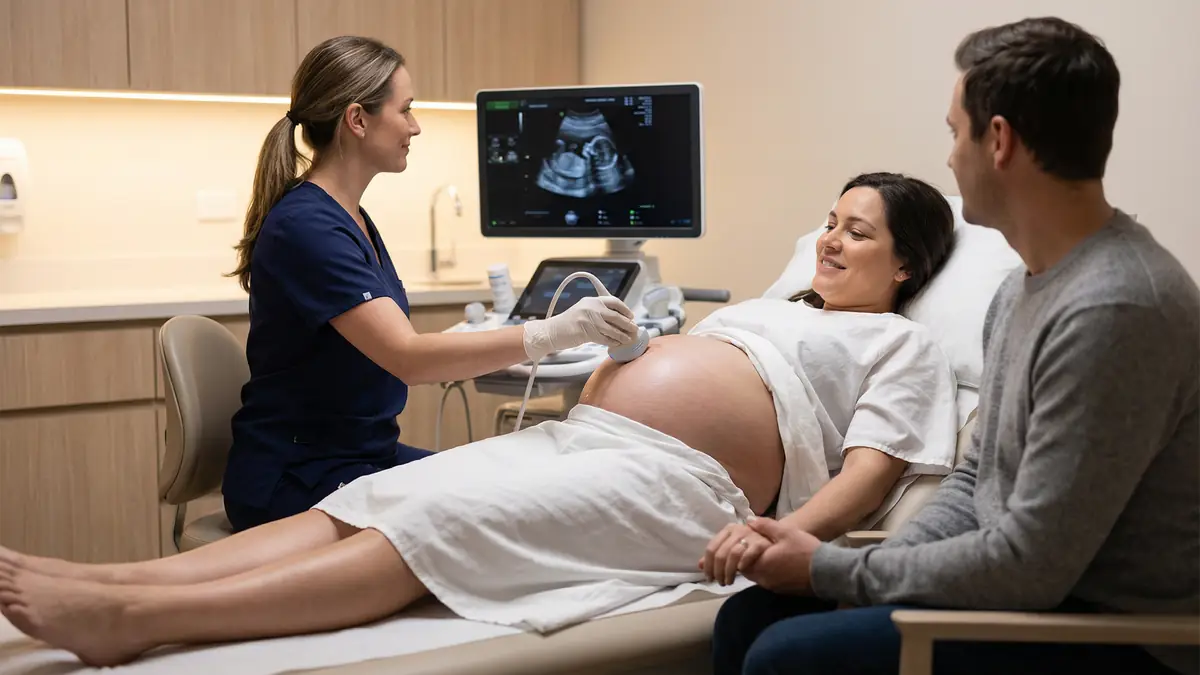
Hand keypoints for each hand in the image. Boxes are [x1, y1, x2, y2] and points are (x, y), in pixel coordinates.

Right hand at [523, 296, 638, 359]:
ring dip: (622, 335)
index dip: (625, 310)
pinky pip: (605, 338)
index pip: (614, 302)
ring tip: (629, 339)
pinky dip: (612, 342)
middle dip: (628, 324)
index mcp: (592, 300)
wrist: (551, 331)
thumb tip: (618, 319)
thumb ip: (598, 312)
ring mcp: (589, 319)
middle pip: (616, 316)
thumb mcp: (583, 310)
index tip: (631, 316)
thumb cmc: (567, 324)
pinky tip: (617, 344)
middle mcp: (592, 307)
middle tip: (634, 330)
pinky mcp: (587, 332)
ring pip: (612, 329)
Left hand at [699, 522, 772, 585]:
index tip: (709, 578)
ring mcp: (750, 535)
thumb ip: (718, 557)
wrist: (780, 545)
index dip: (708, 565)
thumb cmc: (754, 549)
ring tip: (729, 582)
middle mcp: (738, 530)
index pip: (711, 548)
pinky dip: (743, 563)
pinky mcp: (762, 542)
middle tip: (719, 583)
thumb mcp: (734, 552)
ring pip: (732, 554)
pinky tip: (741, 572)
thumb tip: (699, 565)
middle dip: (717, 571)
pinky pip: (748, 554)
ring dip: (728, 571)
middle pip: (720, 553)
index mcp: (729, 530)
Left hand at [740, 517, 821, 594]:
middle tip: (754, 547)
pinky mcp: (781, 591)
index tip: (746, 542)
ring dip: (757, 567)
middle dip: (747, 559)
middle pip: (746, 570)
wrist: (827, 572)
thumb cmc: (805, 550)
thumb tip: (748, 521)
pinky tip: (777, 564)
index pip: (739, 561)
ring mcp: (772, 587)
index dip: (741, 551)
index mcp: (761, 564)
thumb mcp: (786, 532)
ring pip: (756, 576)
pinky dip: (767, 573)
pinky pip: (767, 581)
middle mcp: (763, 579)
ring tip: (766, 554)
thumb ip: (765, 526)